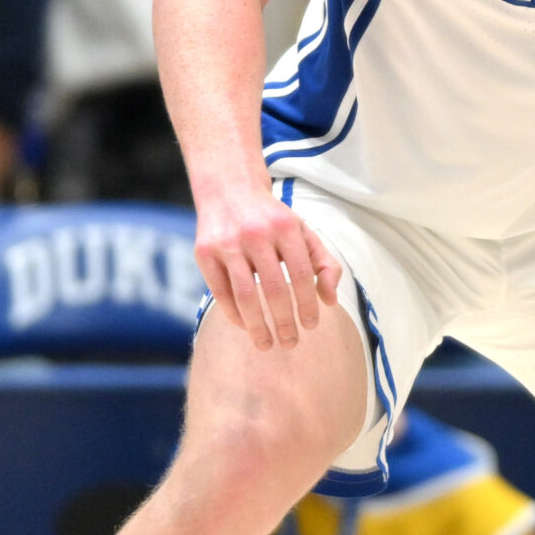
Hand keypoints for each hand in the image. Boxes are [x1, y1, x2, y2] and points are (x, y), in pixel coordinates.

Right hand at [195, 179, 343, 349]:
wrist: (229, 189)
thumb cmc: (272, 219)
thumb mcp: (303, 232)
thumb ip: (324, 264)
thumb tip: (330, 301)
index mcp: (285, 227)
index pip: (302, 275)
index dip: (307, 305)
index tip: (310, 326)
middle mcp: (256, 234)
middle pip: (274, 289)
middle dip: (284, 322)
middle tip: (290, 343)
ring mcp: (227, 243)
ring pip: (245, 296)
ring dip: (257, 327)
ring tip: (266, 344)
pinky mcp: (204, 252)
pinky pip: (220, 292)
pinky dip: (234, 315)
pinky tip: (246, 327)